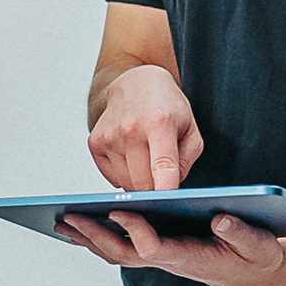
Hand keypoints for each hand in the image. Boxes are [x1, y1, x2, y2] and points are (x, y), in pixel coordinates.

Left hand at [55, 212, 285, 285]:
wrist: (262, 274)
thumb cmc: (261, 257)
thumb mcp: (260, 244)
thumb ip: (241, 233)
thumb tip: (220, 220)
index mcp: (193, 257)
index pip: (154, 247)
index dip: (134, 229)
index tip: (118, 208)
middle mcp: (174, 261)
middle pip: (125, 254)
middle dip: (95, 236)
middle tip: (68, 217)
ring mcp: (168, 258)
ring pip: (122, 253)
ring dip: (92, 239)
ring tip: (66, 221)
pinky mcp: (168, 252)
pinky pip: (130, 248)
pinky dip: (106, 238)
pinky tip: (91, 227)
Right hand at [88, 64, 202, 190]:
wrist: (137, 84)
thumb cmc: (168, 107)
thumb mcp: (190, 129)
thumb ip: (186, 161)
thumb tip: (169, 191)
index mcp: (159, 123)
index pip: (162, 164)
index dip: (165, 188)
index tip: (167, 201)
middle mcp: (130, 129)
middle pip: (142, 184)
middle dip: (155, 190)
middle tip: (163, 179)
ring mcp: (109, 136)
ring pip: (125, 184)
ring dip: (139, 182)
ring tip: (148, 159)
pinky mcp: (95, 143)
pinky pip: (111, 178)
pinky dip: (124, 175)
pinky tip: (132, 156)